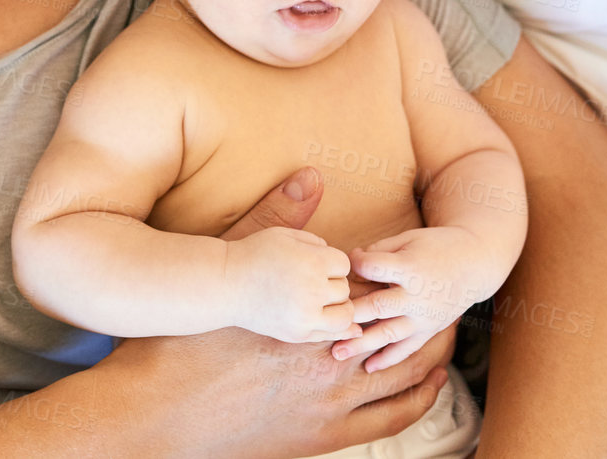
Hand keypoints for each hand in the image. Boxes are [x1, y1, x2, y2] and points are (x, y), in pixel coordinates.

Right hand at [100, 166, 456, 457]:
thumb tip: (311, 174)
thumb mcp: (233, 268)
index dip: (387, 276)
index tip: (402, 266)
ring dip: (430, 352)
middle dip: (420, 309)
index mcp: (308, 312)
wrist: (161, 409)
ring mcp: (330, 402)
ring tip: (445, 335)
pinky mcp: (325, 436)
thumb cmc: (188, 340)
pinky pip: (392, 417)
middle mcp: (328, 358)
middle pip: (397, 326)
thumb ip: (276, 218)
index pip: (369, 287)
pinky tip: (429, 385)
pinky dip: (418, 398)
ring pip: (405, 373)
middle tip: (440, 294)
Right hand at [224, 225, 361, 343]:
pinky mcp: (298, 334)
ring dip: (337, 307)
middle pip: (344, 289)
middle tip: (309, 281)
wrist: (226, 284)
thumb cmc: (254, 254)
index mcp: (312, 262)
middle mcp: (313, 290)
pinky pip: (331, 334)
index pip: (344, 264)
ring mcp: (306, 316)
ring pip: (346, 315)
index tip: (312, 263)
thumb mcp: (285, 235)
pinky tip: (332, 320)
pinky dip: (336, 327)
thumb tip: (343, 264)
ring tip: (321, 301)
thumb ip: (317, 243)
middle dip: (331, 283)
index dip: (331, 262)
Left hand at [338, 225, 489, 372]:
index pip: (373, 268)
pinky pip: (408, 349)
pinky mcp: (430, 330)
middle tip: (321, 324)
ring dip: (362, 344)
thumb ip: (379, 251)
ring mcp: (424, 317)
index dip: (356, 264)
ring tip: (336, 353)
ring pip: (389, 334)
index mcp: (411, 268)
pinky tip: (369, 367)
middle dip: (348, 316)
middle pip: (377, 307)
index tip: (344, 263)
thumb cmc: (435, 246)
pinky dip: (389, 360)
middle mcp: (417, 296)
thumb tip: (349, 264)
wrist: (475, 263)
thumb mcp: (408, 238)